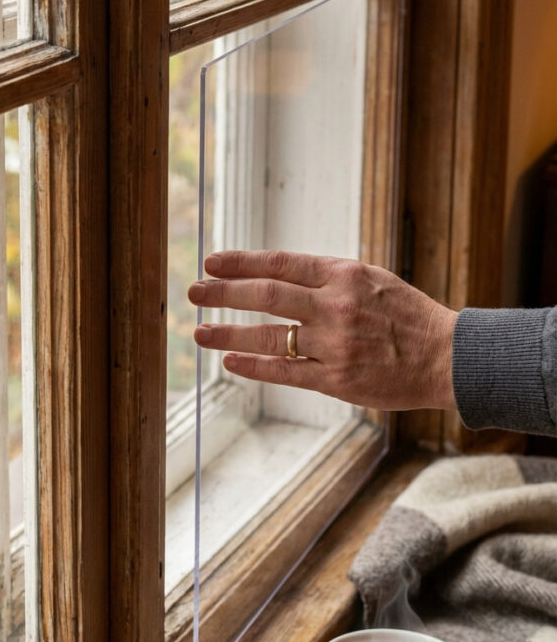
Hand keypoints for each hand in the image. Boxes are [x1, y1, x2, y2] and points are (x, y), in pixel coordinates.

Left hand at [187, 250, 457, 411]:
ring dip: (228, 332)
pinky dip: (254, 365)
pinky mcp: (337, 379)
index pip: (280, 262)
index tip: (211, 262)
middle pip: (266, 294)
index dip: (241, 261)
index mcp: (344, 275)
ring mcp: (335, 344)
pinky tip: (230, 360)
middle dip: (223, 292)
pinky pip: (286, 371)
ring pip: (270, 335)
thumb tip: (274, 274)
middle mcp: (336, 305)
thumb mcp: (370, 279)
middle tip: (193, 291)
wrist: (448, 357)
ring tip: (199, 331)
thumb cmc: (406, 316)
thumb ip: (325, 277)